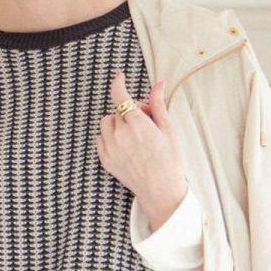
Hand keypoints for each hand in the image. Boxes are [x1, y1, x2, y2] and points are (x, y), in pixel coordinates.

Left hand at [95, 70, 187, 231]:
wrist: (161, 193)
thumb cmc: (169, 163)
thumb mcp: (168, 130)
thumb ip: (158, 105)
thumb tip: (158, 84)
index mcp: (137, 125)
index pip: (120, 96)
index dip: (119, 83)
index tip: (120, 77)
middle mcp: (120, 136)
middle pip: (118, 111)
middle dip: (131, 111)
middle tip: (147, 122)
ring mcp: (111, 149)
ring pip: (107, 124)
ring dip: (118, 124)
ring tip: (135, 135)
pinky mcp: (106, 161)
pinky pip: (101, 140)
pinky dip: (110, 138)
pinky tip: (126, 146)